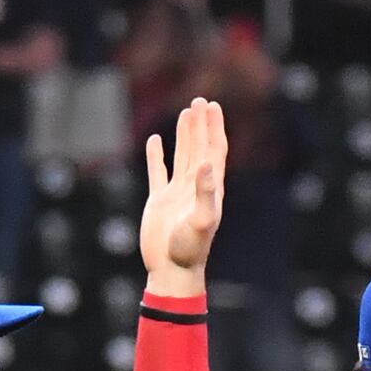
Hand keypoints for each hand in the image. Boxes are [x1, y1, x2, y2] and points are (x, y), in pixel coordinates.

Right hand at [139, 96, 226, 289]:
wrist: (171, 270)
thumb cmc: (190, 250)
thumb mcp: (201, 220)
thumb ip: (205, 192)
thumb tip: (207, 164)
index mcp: (210, 188)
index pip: (214, 150)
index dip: (214, 128)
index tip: (213, 106)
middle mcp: (195, 187)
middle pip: (200, 147)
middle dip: (200, 124)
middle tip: (200, 100)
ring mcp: (177, 193)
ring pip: (182, 156)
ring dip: (184, 135)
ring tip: (185, 113)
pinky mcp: (159, 201)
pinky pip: (157, 172)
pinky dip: (157, 156)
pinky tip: (155, 141)